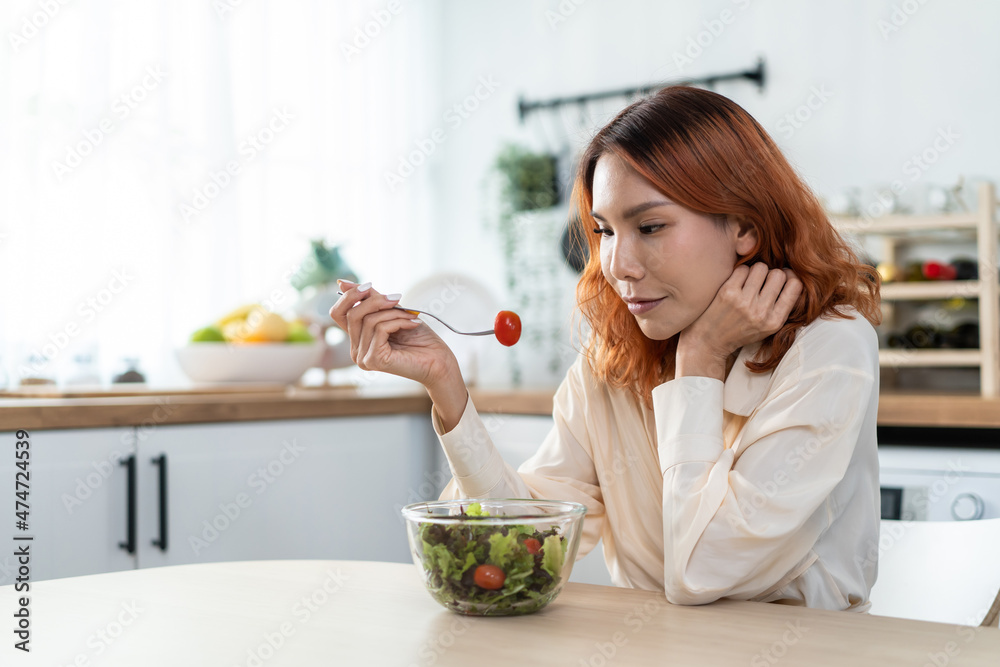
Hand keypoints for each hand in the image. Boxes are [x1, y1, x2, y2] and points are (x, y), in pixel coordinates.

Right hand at [329, 280, 467, 429]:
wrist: (439, 361)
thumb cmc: (419, 339)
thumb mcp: (393, 312)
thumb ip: (371, 299)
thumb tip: (342, 283)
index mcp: (358, 339)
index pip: (338, 313)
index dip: (349, 296)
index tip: (368, 286)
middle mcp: (356, 350)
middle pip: (352, 314)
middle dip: (375, 300)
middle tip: (397, 298)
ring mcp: (363, 357)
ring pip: (369, 320)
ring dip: (393, 313)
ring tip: (411, 317)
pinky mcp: (373, 359)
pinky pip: (380, 329)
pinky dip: (398, 322)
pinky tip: (413, 325)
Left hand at [675, 264, 802, 380]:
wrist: (709, 342)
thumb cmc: (740, 332)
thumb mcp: (766, 327)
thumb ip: (781, 307)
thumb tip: (791, 276)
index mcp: (774, 322)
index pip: (795, 286)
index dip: (790, 277)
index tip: (782, 278)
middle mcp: (760, 312)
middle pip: (778, 274)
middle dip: (772, 274)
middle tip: (763, 280)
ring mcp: (743, 302)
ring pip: (761, 268)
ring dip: (756, 271)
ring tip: (750, 281)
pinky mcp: (727, 293)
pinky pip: (743, 268)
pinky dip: (741, 272)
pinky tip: (737, 281)